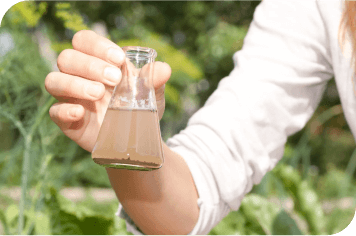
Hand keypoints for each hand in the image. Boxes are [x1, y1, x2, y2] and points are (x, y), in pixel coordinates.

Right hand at [45, 30, 170, 151]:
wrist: (138, 137)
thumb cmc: (139, 107)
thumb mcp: (151, 93)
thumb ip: (154, 80)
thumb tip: (164, 69)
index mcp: (96, 62)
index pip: (83, 40)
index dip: (97, 45)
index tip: (119, 59)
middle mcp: (79, 76)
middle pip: (66, 58)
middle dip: (89, 65)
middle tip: (115, 79)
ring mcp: (71, 98)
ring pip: (54, 81)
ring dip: (75, 84)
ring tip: (99, 93)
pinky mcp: (67, 121)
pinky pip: (54, 112)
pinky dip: (64, 110)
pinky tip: (81, 113)